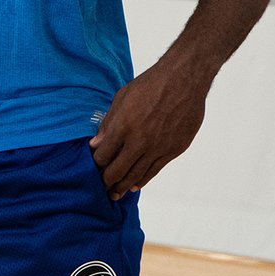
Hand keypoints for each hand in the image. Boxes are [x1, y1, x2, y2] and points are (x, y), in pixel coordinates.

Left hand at [88, 60, 208, 199]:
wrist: (183, 82)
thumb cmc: (149, 86)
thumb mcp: (121, 99)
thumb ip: (108, 123)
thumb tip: (96, 144)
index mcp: (123, 126)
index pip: (103, 154)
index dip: (96, 163)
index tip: (91, 168)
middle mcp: (139, 141)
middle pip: (118, 169)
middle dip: (106, 180)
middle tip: (100, 188)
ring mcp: (158, 147)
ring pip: (137, 174)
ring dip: (123, 185)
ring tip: (115, 193)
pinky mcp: (173, 150)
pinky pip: (155, 170)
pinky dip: (143, 179)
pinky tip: (134, 185)